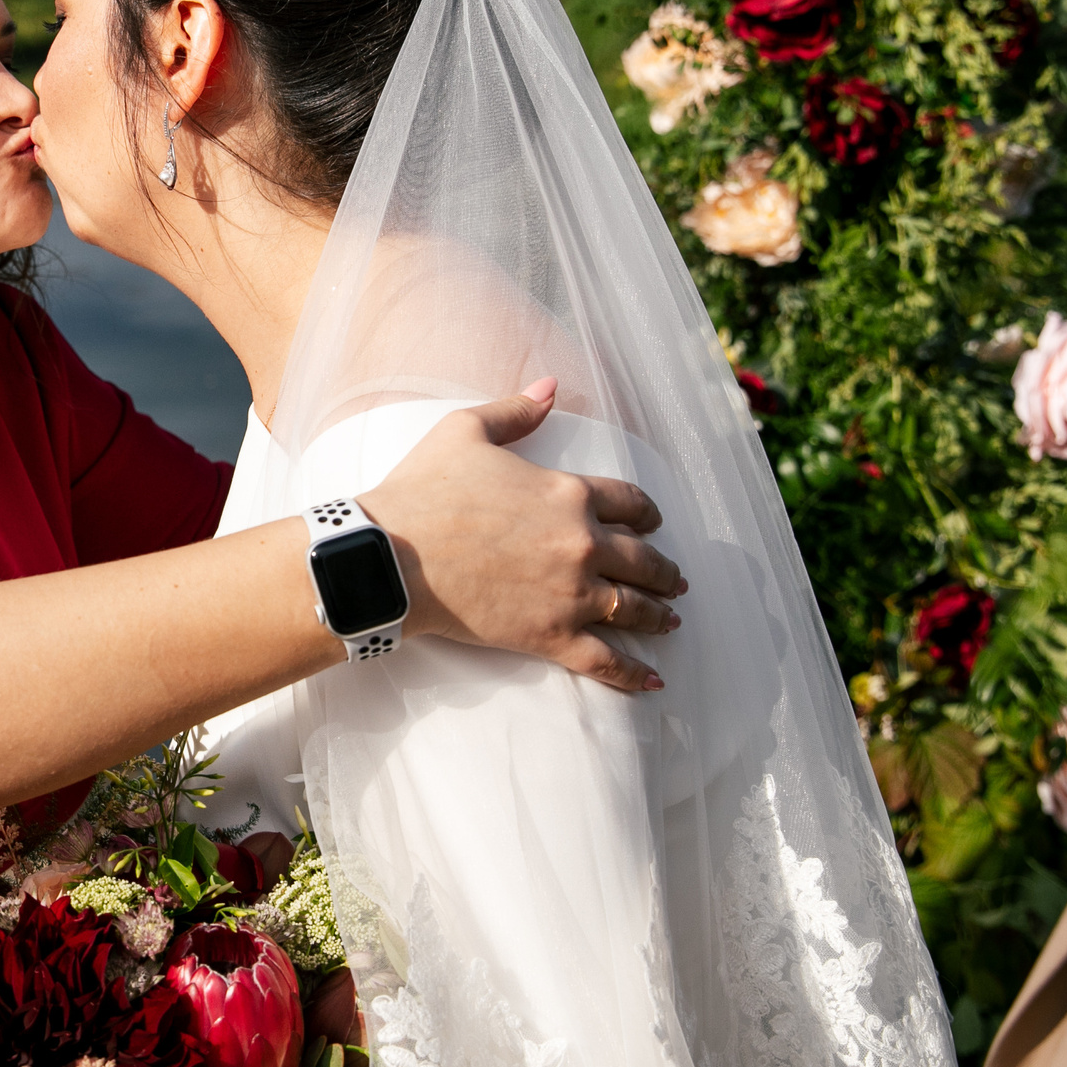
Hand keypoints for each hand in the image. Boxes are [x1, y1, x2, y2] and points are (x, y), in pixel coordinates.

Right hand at [359, 377, 685, 693]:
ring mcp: (571, 595)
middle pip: (644, 560)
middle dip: (664, 571)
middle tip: (676, 580)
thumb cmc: (423, 492)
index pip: (631, 503)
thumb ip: (515, 410)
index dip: (648, 514)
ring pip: (634, 609)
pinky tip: (655, 683)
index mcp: (569, 494)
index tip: (654, 524)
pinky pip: (606, 661)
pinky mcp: (550, 637)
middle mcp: (582, 544)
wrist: (391, 556)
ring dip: (659, 616)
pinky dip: (635, 675)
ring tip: (671, 622)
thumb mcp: (465, 432)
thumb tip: (550, 384)